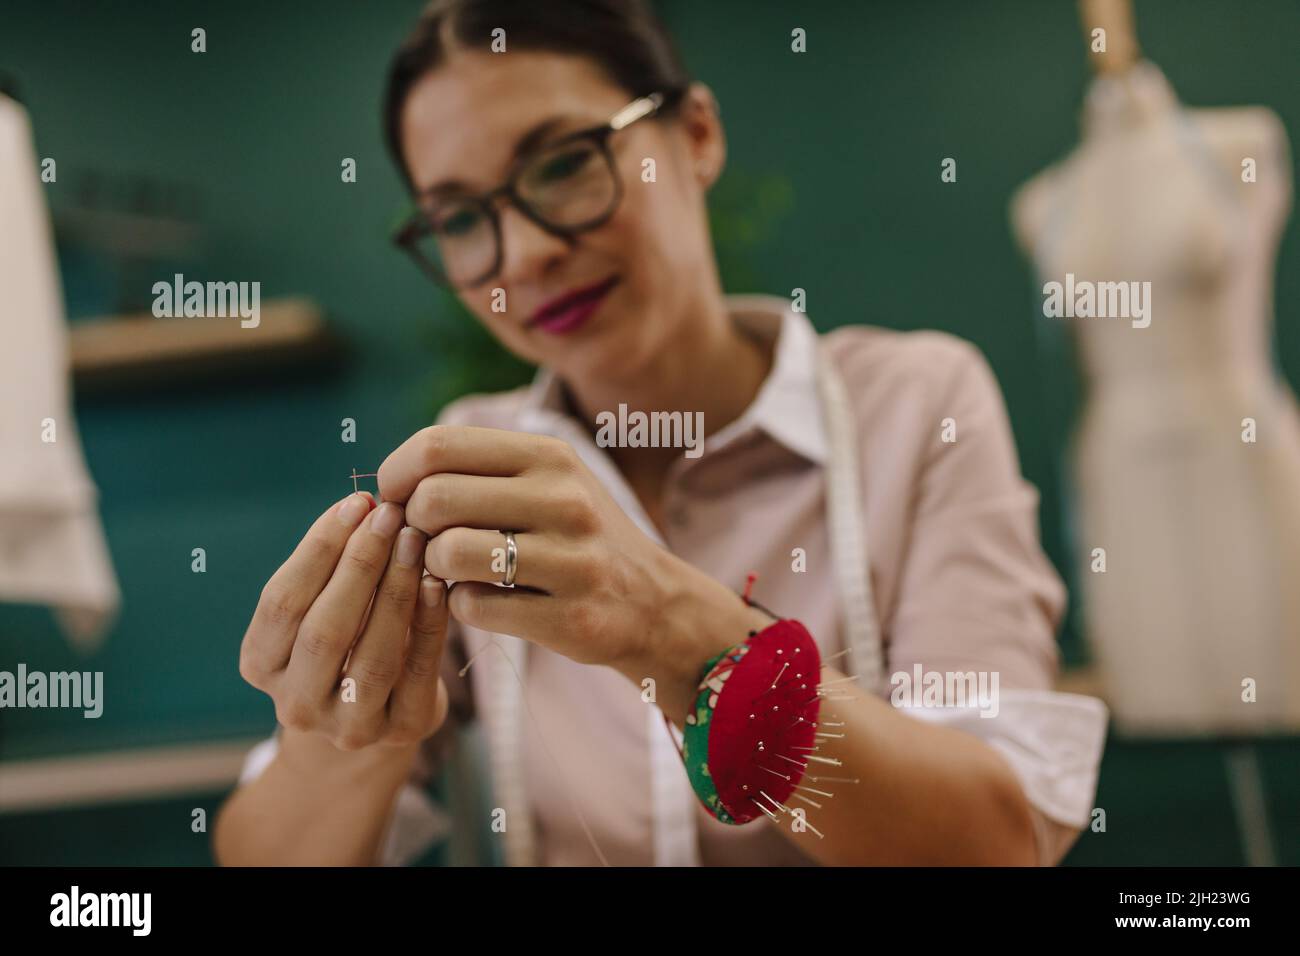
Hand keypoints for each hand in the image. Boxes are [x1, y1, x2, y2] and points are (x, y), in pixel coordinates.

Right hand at [238, 492, 451, 750]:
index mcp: (261, 664)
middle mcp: (295, 703)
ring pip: (371, 655)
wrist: (377, 711)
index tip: (356, 503)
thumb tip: (365, 505)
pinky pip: (417, 671)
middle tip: (390, 516)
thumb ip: (334, 564)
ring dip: (395, 590)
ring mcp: (348, 726)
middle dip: (359, 564)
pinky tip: (436, 582)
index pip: (282, 601)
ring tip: (415, 540)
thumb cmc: (347, 637)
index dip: (318, 549)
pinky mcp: (400, 731)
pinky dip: (428, 623)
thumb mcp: (324, 605)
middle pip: (324, 629)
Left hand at [376, 425, 769, 723]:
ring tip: (457, 571)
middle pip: (434, 498)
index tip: (395, 498)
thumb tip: (391, 479)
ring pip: (450, 553)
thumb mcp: (546, 482)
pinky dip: (463, 607)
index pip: (438, 445)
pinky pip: (473, 607)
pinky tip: (488, 601)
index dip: (397, 473)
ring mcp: (572, 559)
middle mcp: (565, 498)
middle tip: (427, 540)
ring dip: (435, 568)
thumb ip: (476, 469)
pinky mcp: (570, 616)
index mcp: (550, 455)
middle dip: (413, 525)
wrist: (654, 603)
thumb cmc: (577, 538)